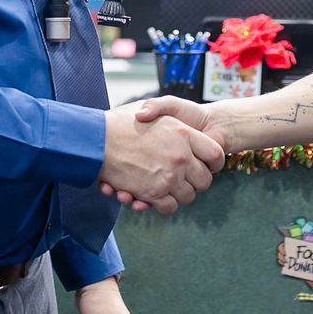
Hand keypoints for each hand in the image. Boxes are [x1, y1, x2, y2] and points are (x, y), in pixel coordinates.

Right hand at [98, 104, 224, 213]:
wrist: (96, 138)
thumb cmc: (123, 121)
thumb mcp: (152, 107)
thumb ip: (174, 117)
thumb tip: (185, 130)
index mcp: (184, 133)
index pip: (215, 154)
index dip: (214, 162)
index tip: (208, 165)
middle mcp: (181, 156)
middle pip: (205, 180)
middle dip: (196, 182)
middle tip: (185, 178)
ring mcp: (168, 176)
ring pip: (188, 196)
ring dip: (179, 194)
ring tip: (167, 185)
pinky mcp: (153, 193)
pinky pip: (170, 206)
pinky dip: (164, 204)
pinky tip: (154, 195)